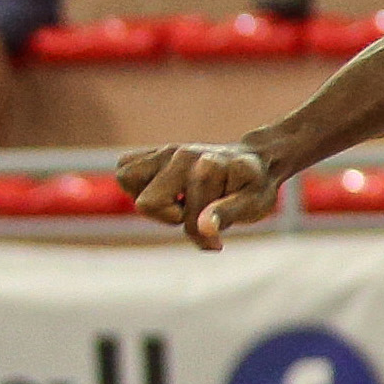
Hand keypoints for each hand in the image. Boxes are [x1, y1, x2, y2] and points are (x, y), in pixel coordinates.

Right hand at [116, 140, 281, 249]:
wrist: (259, 160)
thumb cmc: (256, 187)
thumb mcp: (254, 204)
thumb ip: (228, 214)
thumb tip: (204, 228)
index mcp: (207, 167)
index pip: (183, 218)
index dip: (199, 232)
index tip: (216, 229)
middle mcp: (182, 154)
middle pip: (146, 202)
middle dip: (171, 217)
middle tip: (194, 211)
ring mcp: (167, 150)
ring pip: (126, 177)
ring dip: (149, 198)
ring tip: (176, 200)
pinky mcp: (157, 151)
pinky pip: (125, 165)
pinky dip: (136, 183)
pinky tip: (162, 190)